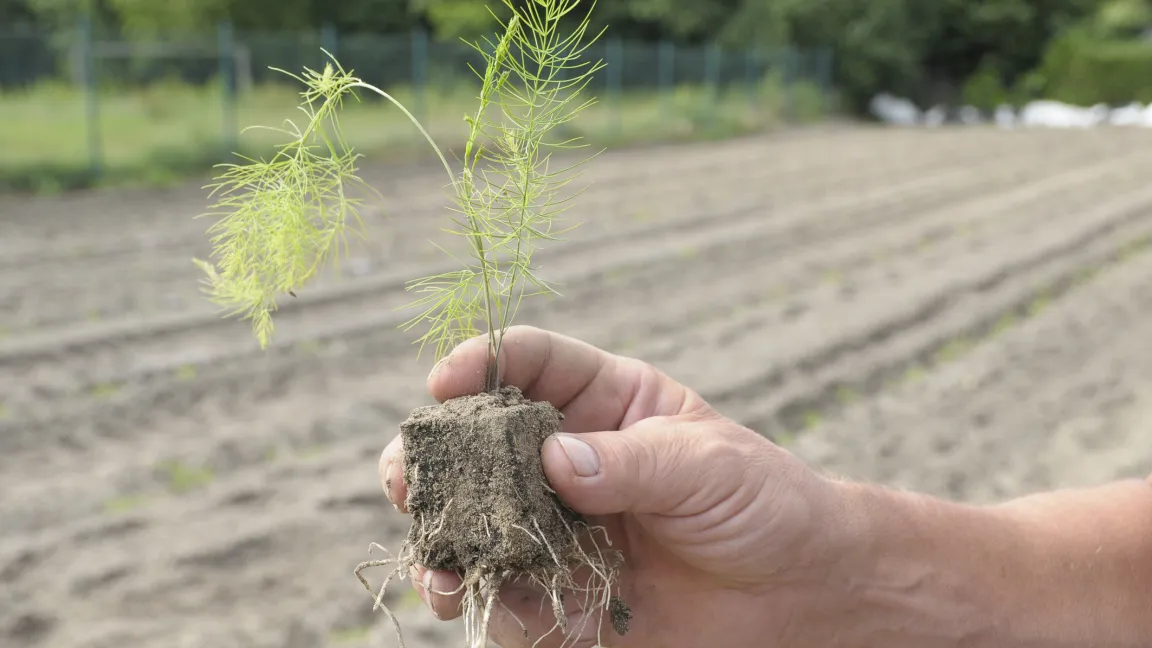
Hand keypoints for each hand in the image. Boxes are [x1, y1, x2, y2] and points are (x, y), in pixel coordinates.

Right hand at [378, 326, 842, 646]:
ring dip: (443, 536)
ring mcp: (560, 526)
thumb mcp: (708, 467)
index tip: (444, 380)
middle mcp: (569, 459)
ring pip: (478, 521)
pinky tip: (467, 597)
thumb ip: (632, 464)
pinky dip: (481, 597)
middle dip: (436, 455)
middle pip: (482, 444)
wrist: (800, 592)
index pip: (532, 363)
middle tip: (407, 475)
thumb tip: (554, 463)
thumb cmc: (765, 503)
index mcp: (605, 402)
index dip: (484, 361)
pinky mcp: (563, 591)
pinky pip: (506, 592)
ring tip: (434, 556)